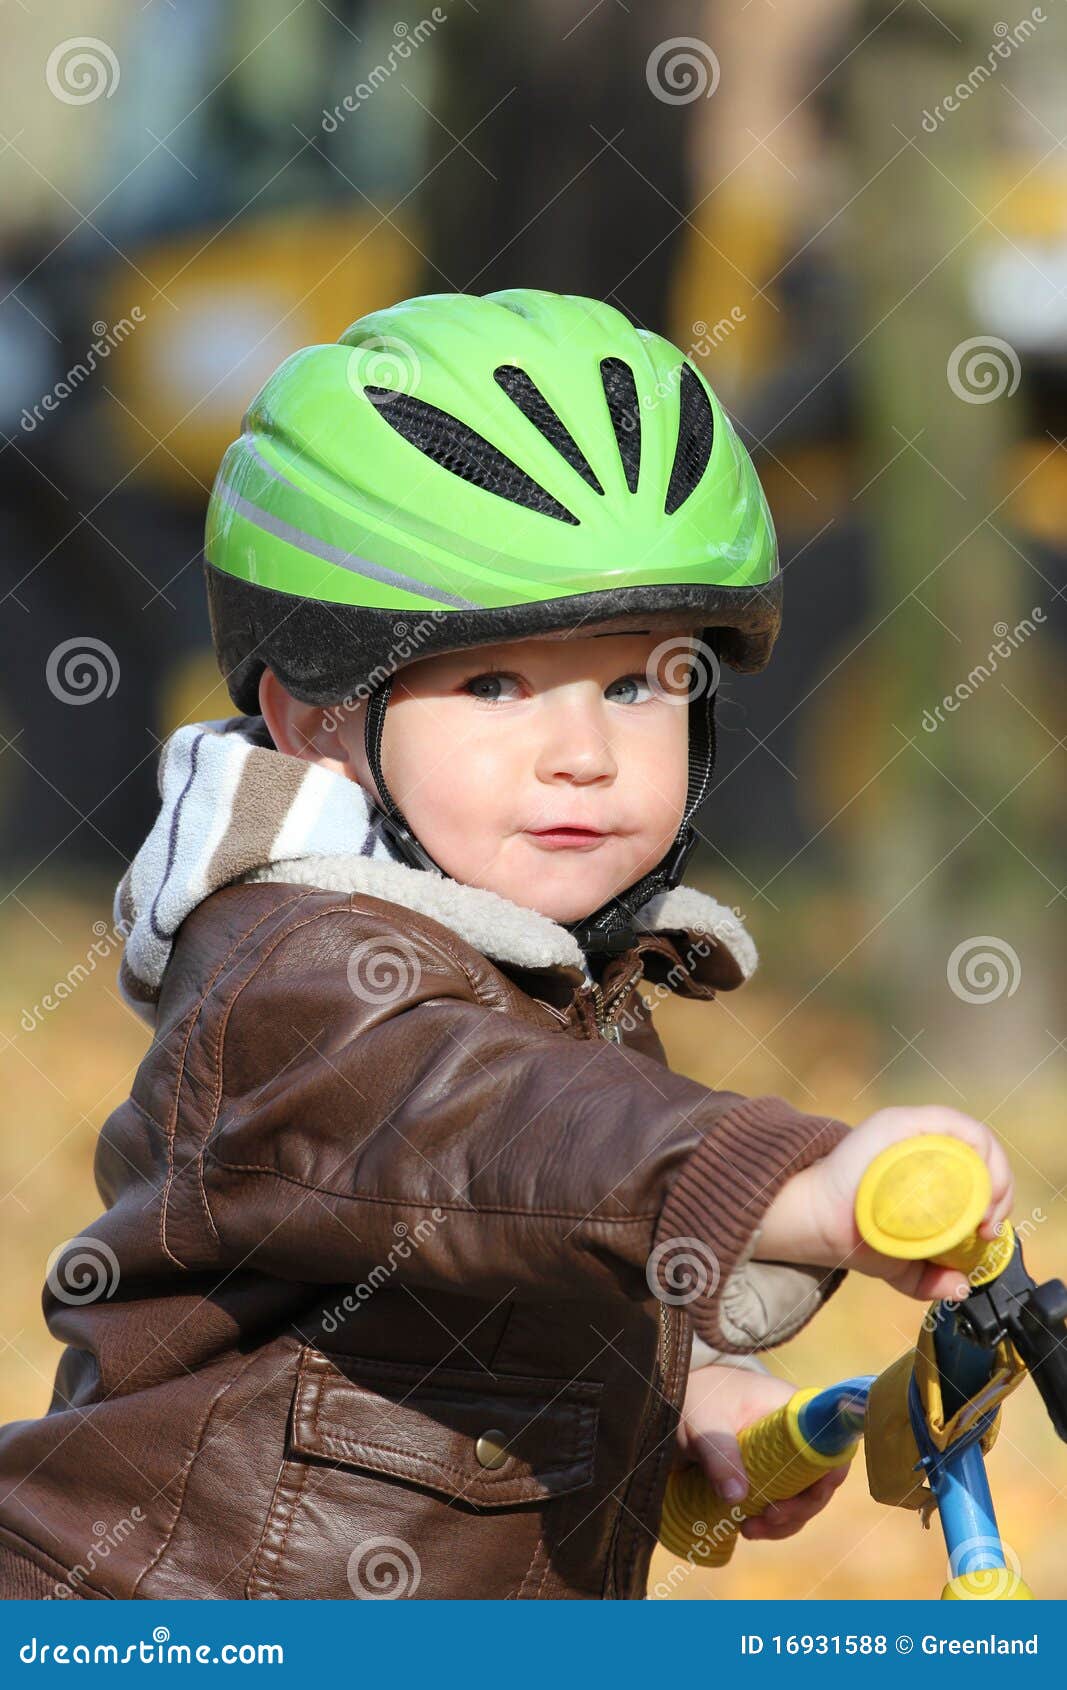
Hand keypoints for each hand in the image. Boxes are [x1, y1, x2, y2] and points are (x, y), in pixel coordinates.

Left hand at [674, 1362, 848, 1541]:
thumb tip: (736, 1497)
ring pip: (801, 1498)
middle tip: (767, 1519)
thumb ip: (718, 1454)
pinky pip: (782, 1503)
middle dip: (799, 1509)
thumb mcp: (703, 1423)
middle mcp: (796, 1436)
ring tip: (748, 1530)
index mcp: (793, 1412)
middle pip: (819, 1480)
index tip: (803, 1499)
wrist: (676, 1398)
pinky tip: (745, 1527)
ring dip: (783, 1523)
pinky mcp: (767, 1475)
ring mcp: (783, 1457)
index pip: (831, 1445)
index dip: (828, 1476)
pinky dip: (770, 1522)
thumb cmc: (697, 1399)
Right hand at [755, 1105, 1013, 1303]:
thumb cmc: (854, 1235)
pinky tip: (974, 1186)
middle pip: (982, 1152)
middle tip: (988, 1225)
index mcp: (926, 1166)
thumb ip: (929, 1278)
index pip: (978, 1168)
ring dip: (993, 1173)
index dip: (997, 1196)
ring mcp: (911, 1129)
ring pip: (973, 1136)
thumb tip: (961, 1286)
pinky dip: (975, 1148)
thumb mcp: (900, 1264)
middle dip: (1000, 1188)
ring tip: (984, 1211)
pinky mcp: (900, 1122)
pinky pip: (951, 1123)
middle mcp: (922, 1142)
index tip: (988, 1231)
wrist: (819, 1223)